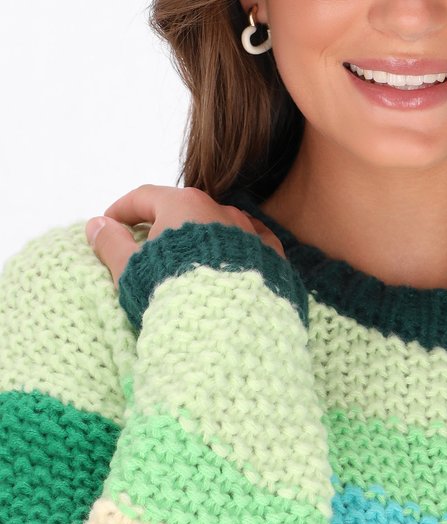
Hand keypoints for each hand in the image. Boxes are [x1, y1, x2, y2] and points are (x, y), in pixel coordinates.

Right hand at [85, 184, 284, 289]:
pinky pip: (247, 247)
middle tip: (144, 247)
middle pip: (183, 210)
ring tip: (185, 265)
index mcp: (183, 204)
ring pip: (217, 228)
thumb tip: (96, 224)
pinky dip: (231, 254)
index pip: (144, 197)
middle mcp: (220, 209)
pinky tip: (224, 269)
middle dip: (161, 226)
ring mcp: (250, 231)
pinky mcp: (272, 256)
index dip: (122, 210)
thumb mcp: (131, 270)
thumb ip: (110, 243)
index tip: (109, 224)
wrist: (234, 326)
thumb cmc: (174, 293)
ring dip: (198, 241)